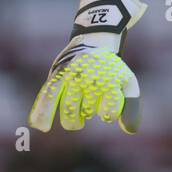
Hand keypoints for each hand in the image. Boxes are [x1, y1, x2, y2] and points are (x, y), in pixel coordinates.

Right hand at [28, 0, 147, 133]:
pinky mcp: (57, 75)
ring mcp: (72, 75)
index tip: (108, 111)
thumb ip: (131, 107)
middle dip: (89, 114)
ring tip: (77, 118)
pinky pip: (48, 96)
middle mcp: (91, 75)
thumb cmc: (112, 69)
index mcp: (110, 78)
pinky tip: (41, 126)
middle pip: (87, 112)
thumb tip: (131, 131)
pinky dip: (43, 112)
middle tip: (90, 106)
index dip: (109, 114)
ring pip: (69, 111)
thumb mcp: (127, 83)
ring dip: (73, 120)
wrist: (95, 40)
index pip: (110, 110)